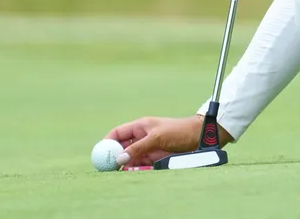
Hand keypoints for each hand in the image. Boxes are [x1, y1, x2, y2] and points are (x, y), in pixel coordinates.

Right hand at [104, 115, 234, 167]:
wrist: (199, 137)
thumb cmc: (179, 131)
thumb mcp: (157, 138)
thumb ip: (138, 148)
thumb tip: (119, 158)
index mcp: (140, 126)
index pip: (118, 133)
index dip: (107, 141)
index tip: (100, 153)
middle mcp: (142, 137)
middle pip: (122, 148)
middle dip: (114, 157)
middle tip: (107, 168)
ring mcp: (148, 148)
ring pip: (130, 158)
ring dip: (126, 165)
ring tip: (124, 170)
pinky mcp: (155, 158)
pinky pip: (140, 165)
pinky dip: (136, 169)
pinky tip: (135, 172)